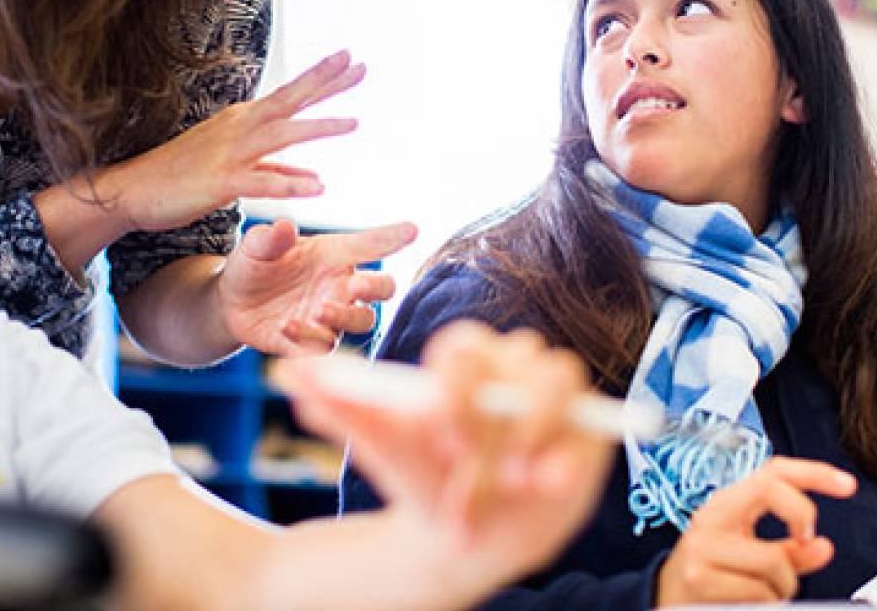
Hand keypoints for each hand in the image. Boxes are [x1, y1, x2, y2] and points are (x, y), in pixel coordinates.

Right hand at [109, 50, 363, 232]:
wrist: (132, 189)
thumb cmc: (182, 177)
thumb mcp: (236, 169)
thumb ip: (277, 170)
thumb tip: (315, 176)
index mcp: (242, 121)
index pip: (289, 95)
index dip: (321, 79)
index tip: (351, 61)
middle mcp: (238, 128)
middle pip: (288, 100)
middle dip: (324, 82)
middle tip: (358, 65)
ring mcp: (228, 152)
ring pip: (280, 135)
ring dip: (316, 127)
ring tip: (353, 123)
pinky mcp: (219, 181)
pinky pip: (260, 181)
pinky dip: (289, 182)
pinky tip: (318, 187)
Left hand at [216, 218, 416, 354]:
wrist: (231, 303)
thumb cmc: (253, 266)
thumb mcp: (254, 248)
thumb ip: (269, 239)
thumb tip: (284, 227)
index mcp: (334, 255)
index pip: (370, 244)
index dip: (391, 237)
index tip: (412, 229)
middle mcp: (341, 286)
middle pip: (382, 289)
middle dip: (376, 287)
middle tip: (353, 285)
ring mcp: (331, 317)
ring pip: (362, 321)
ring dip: (345, 316)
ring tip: (318, 310)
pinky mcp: (314, 343)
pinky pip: (326, 347)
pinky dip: (311, 339)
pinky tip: (288, 326)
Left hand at [281, 322, 613, 587]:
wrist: (461, 530)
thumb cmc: (421, 475)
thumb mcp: (382, 449)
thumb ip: (343, 410)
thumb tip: (287, 376)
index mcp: (466, 364)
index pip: (465, 347)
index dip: (453, 381)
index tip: (432, 426)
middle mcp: (516, 372)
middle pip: (518, 363)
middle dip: (494, 413)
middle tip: (461, 456)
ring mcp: (557, 403)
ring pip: (556, 390)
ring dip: (533, 432)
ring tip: (510, 483)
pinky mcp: (587, 438)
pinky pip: (589, 435)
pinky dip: (568, 459)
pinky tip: (545, 487)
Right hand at [656, 457, 857, 604]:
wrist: (665, 600)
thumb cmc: (711, 573)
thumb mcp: (749, 553)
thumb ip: (789, 550)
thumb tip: (822, 547)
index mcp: (726, 503)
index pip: (772, 472)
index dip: (813, 472)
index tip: (847, 485)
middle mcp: (711, 517)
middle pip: (773, 495)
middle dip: (800, 522)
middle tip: (802, 542)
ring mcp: (703, 548)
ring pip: (774, 562)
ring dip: (782, 587)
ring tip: (762, 592)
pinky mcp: (700, 580)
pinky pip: (759, 594)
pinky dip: (765, 604)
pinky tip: (746, 603)